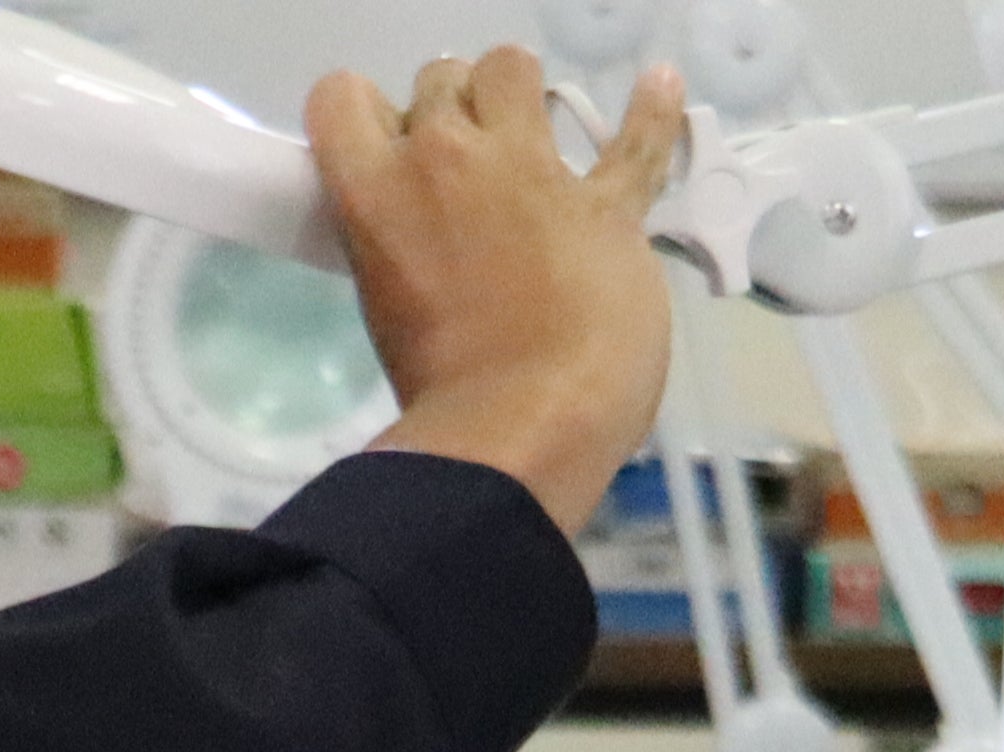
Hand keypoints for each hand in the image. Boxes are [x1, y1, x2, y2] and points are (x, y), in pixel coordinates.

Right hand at [311, 47, 687, 538]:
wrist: (521, 429)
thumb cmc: (440, 393)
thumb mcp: (386, 305)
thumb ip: (400, 245)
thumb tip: (427, 242)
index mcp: (376, 193)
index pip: (343, 98)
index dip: (367, 117)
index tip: (392, 152)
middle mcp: (447, 157)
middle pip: (440, 79)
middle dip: (452, 114)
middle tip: (467, 171)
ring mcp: (531, 171)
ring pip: (512, 69)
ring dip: (517, 93)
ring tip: (528, 133)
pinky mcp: (605, 203)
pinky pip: (637, 138)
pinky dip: (654, 109)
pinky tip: (661, 85)